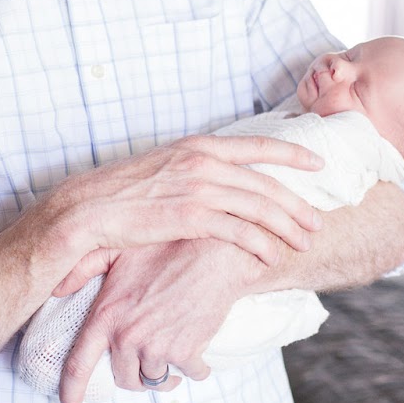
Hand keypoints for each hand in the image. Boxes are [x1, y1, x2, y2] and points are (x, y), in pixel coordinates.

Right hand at [53, 133, 322, 266]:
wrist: (86, 208)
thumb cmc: (118, 193)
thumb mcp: (161, 167)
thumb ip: (191, 170)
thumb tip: (214, 180)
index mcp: (197, 146)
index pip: (258, 146)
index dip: (292, 154)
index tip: (317, 163)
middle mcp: (203, 162)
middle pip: (266, 183)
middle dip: (297, 204)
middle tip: (317, 220)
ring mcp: (199, 188)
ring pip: (260, 207)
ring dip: (288, 226)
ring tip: (304, 241)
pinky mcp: (191, 217)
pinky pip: (240, 231)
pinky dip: (261, 244)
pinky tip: (272, 256)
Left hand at [58, 239, 265, 402]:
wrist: (213, 251)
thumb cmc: (165, 246)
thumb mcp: (116, 250)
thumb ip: (83, 268)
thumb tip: (56, 289)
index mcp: (105, 316)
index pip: (78, 365)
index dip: (71, 392)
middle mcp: (127, 337)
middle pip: (125, 380)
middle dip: (134, 378)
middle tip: (145, 364)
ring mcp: (157, 347)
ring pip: (156, 381)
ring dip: (164, 376)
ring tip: (171, 359)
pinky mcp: (187, 352)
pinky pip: (190, 374)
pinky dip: (195, 369)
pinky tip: (197, 353)